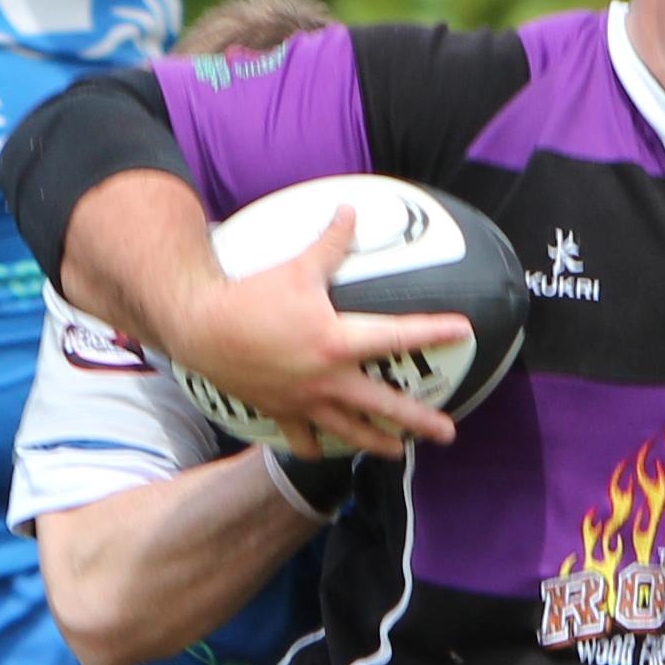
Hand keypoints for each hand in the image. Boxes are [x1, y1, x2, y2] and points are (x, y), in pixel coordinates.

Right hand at [156, 210, 467, 458]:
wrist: (201, 328)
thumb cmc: (250, 297)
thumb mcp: (296, 268)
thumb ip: (330, 243)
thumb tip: (350, 210)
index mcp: (336, 342)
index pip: (396, 336)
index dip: (432, 331)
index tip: (463, 331)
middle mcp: (327, 379)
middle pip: (383, 406)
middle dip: (418, 421)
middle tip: (447, 433)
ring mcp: (304, 401)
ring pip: (349, 430)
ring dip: (377, 442)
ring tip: (398, 452)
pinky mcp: (280, 411)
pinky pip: (302, 438)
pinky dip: (315, 447)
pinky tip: (326, 453)